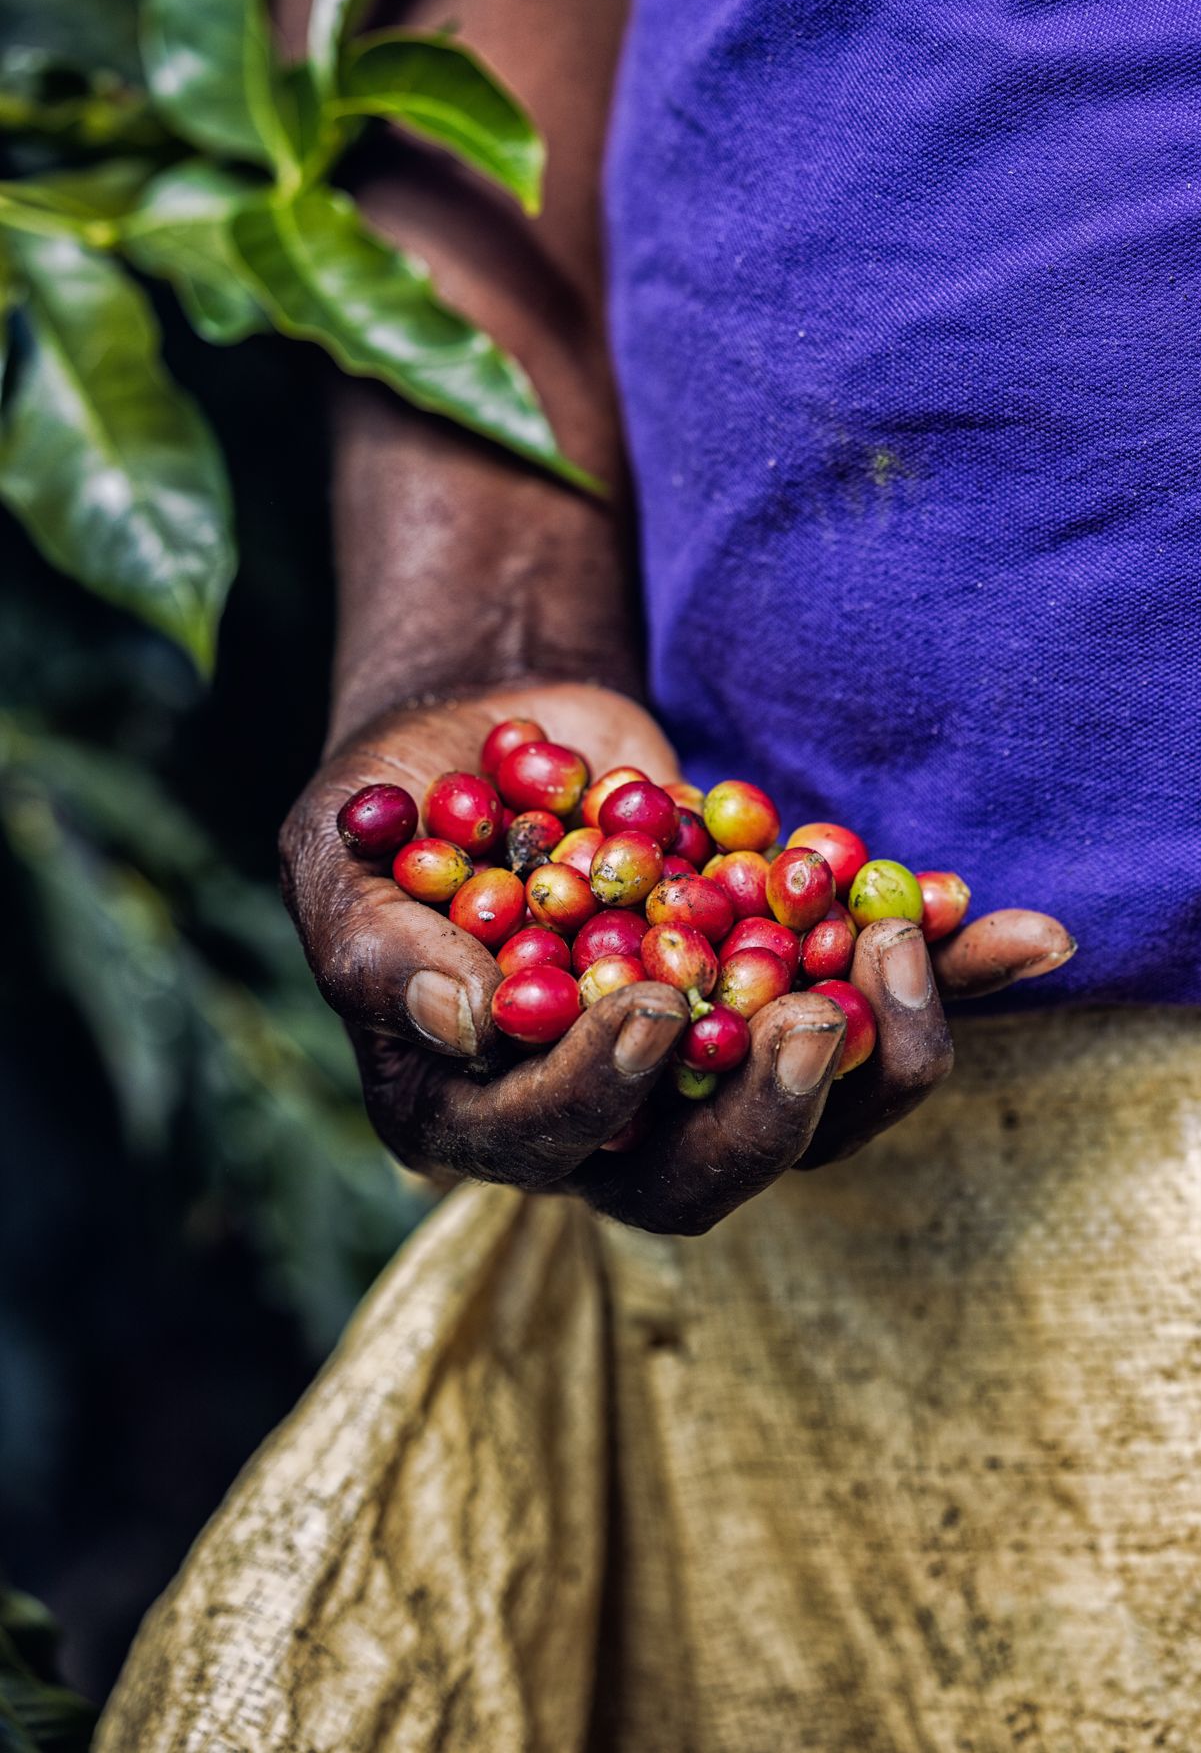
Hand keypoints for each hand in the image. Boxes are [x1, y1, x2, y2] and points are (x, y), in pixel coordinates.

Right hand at [281, 681, 1074, 1234]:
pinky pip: (878, 1014)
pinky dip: (949, 976)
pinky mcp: (778, 992)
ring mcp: (703, 1061)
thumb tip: (461, 1021)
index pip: (545, 1144)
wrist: (491, 731)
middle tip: (811, 1023)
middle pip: (695, 1174)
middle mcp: (599, 1113)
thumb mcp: (341, 859)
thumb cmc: (391, 803)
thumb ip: (372, 947)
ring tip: (905, 940)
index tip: (649, 1006)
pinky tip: (1023, 934)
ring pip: (810, 1120)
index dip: (601, 1097)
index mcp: (476, 1104)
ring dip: (880, 1053)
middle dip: (766, 1117)